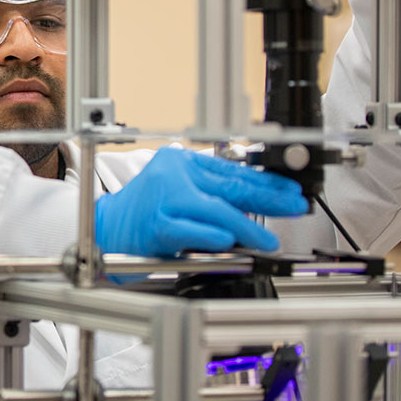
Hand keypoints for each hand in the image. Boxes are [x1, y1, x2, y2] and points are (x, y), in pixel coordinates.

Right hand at [94, 147, 307, 256]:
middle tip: (294, 206)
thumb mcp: (178, 191)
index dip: (266, 182)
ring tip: (268, 240)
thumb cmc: (144, 213)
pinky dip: (215, 236)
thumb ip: (210, 193)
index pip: (232, 170)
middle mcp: (173, 173)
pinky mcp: (157, 225)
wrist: (106, 230)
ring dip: (248, 227)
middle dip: (269, 198)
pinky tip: (233, 240)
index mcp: (181, 160)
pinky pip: (194, 231)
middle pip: (231, 186)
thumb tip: (256, 204)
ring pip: (217, 210)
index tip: (290, 190)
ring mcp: (164, 198)